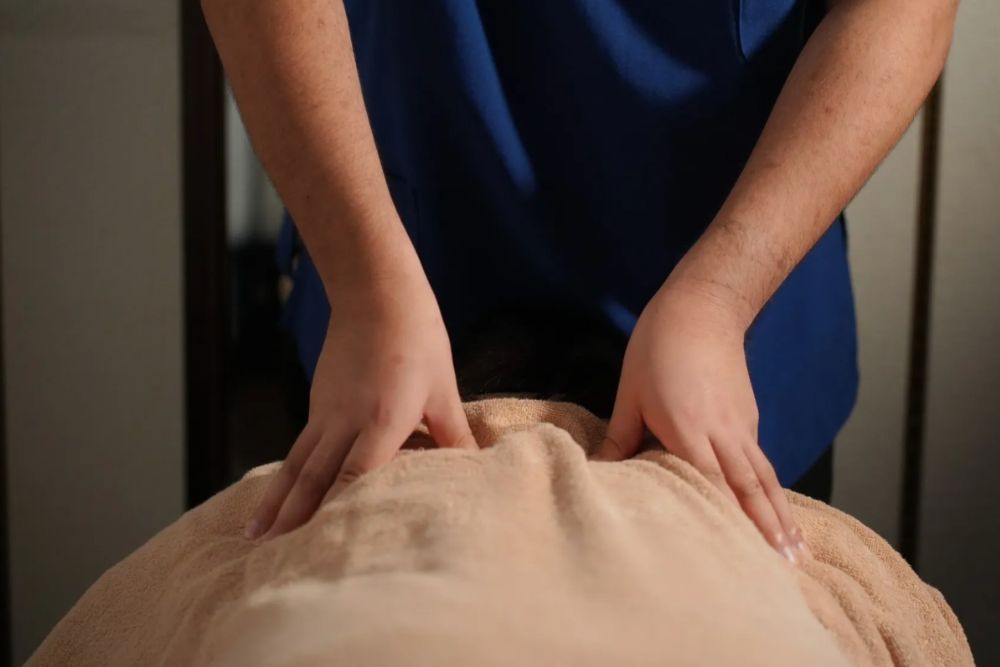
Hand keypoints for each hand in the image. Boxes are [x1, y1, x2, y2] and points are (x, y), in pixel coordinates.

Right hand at [245, 270, 475, 540]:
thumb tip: (474, 466)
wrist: (376, 291)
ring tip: (257, 533)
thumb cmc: (417, 338)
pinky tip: (278, 493)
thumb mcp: (442, 387)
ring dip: (277, 499)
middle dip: (294, 517)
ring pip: (297, 463)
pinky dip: (287, 473)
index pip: (359, 475)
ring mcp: (326, 410)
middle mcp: (346, 419)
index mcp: (383, 418)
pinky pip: (300, 445)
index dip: (341, 510)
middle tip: (274, 554)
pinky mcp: (318, 401)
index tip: (326, 543)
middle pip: (315, 476)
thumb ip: (453, 433)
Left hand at [593, 281, 808, 563]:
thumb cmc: (657, 347)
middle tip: (787, 572)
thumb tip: (601, 471)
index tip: (740, 558)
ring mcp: (742, 426)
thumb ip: (620, 437)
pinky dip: (773, 492)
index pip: (709, 485)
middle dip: (768, 532)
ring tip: (797, 554)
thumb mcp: (630, 392)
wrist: (701, 306)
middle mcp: (724, 433)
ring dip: (780, 517)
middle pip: (750, 490)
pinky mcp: (749, 417)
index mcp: (689, 429)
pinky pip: (762, 462)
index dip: (726, 523)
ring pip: (764, 478)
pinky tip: (778, 513)